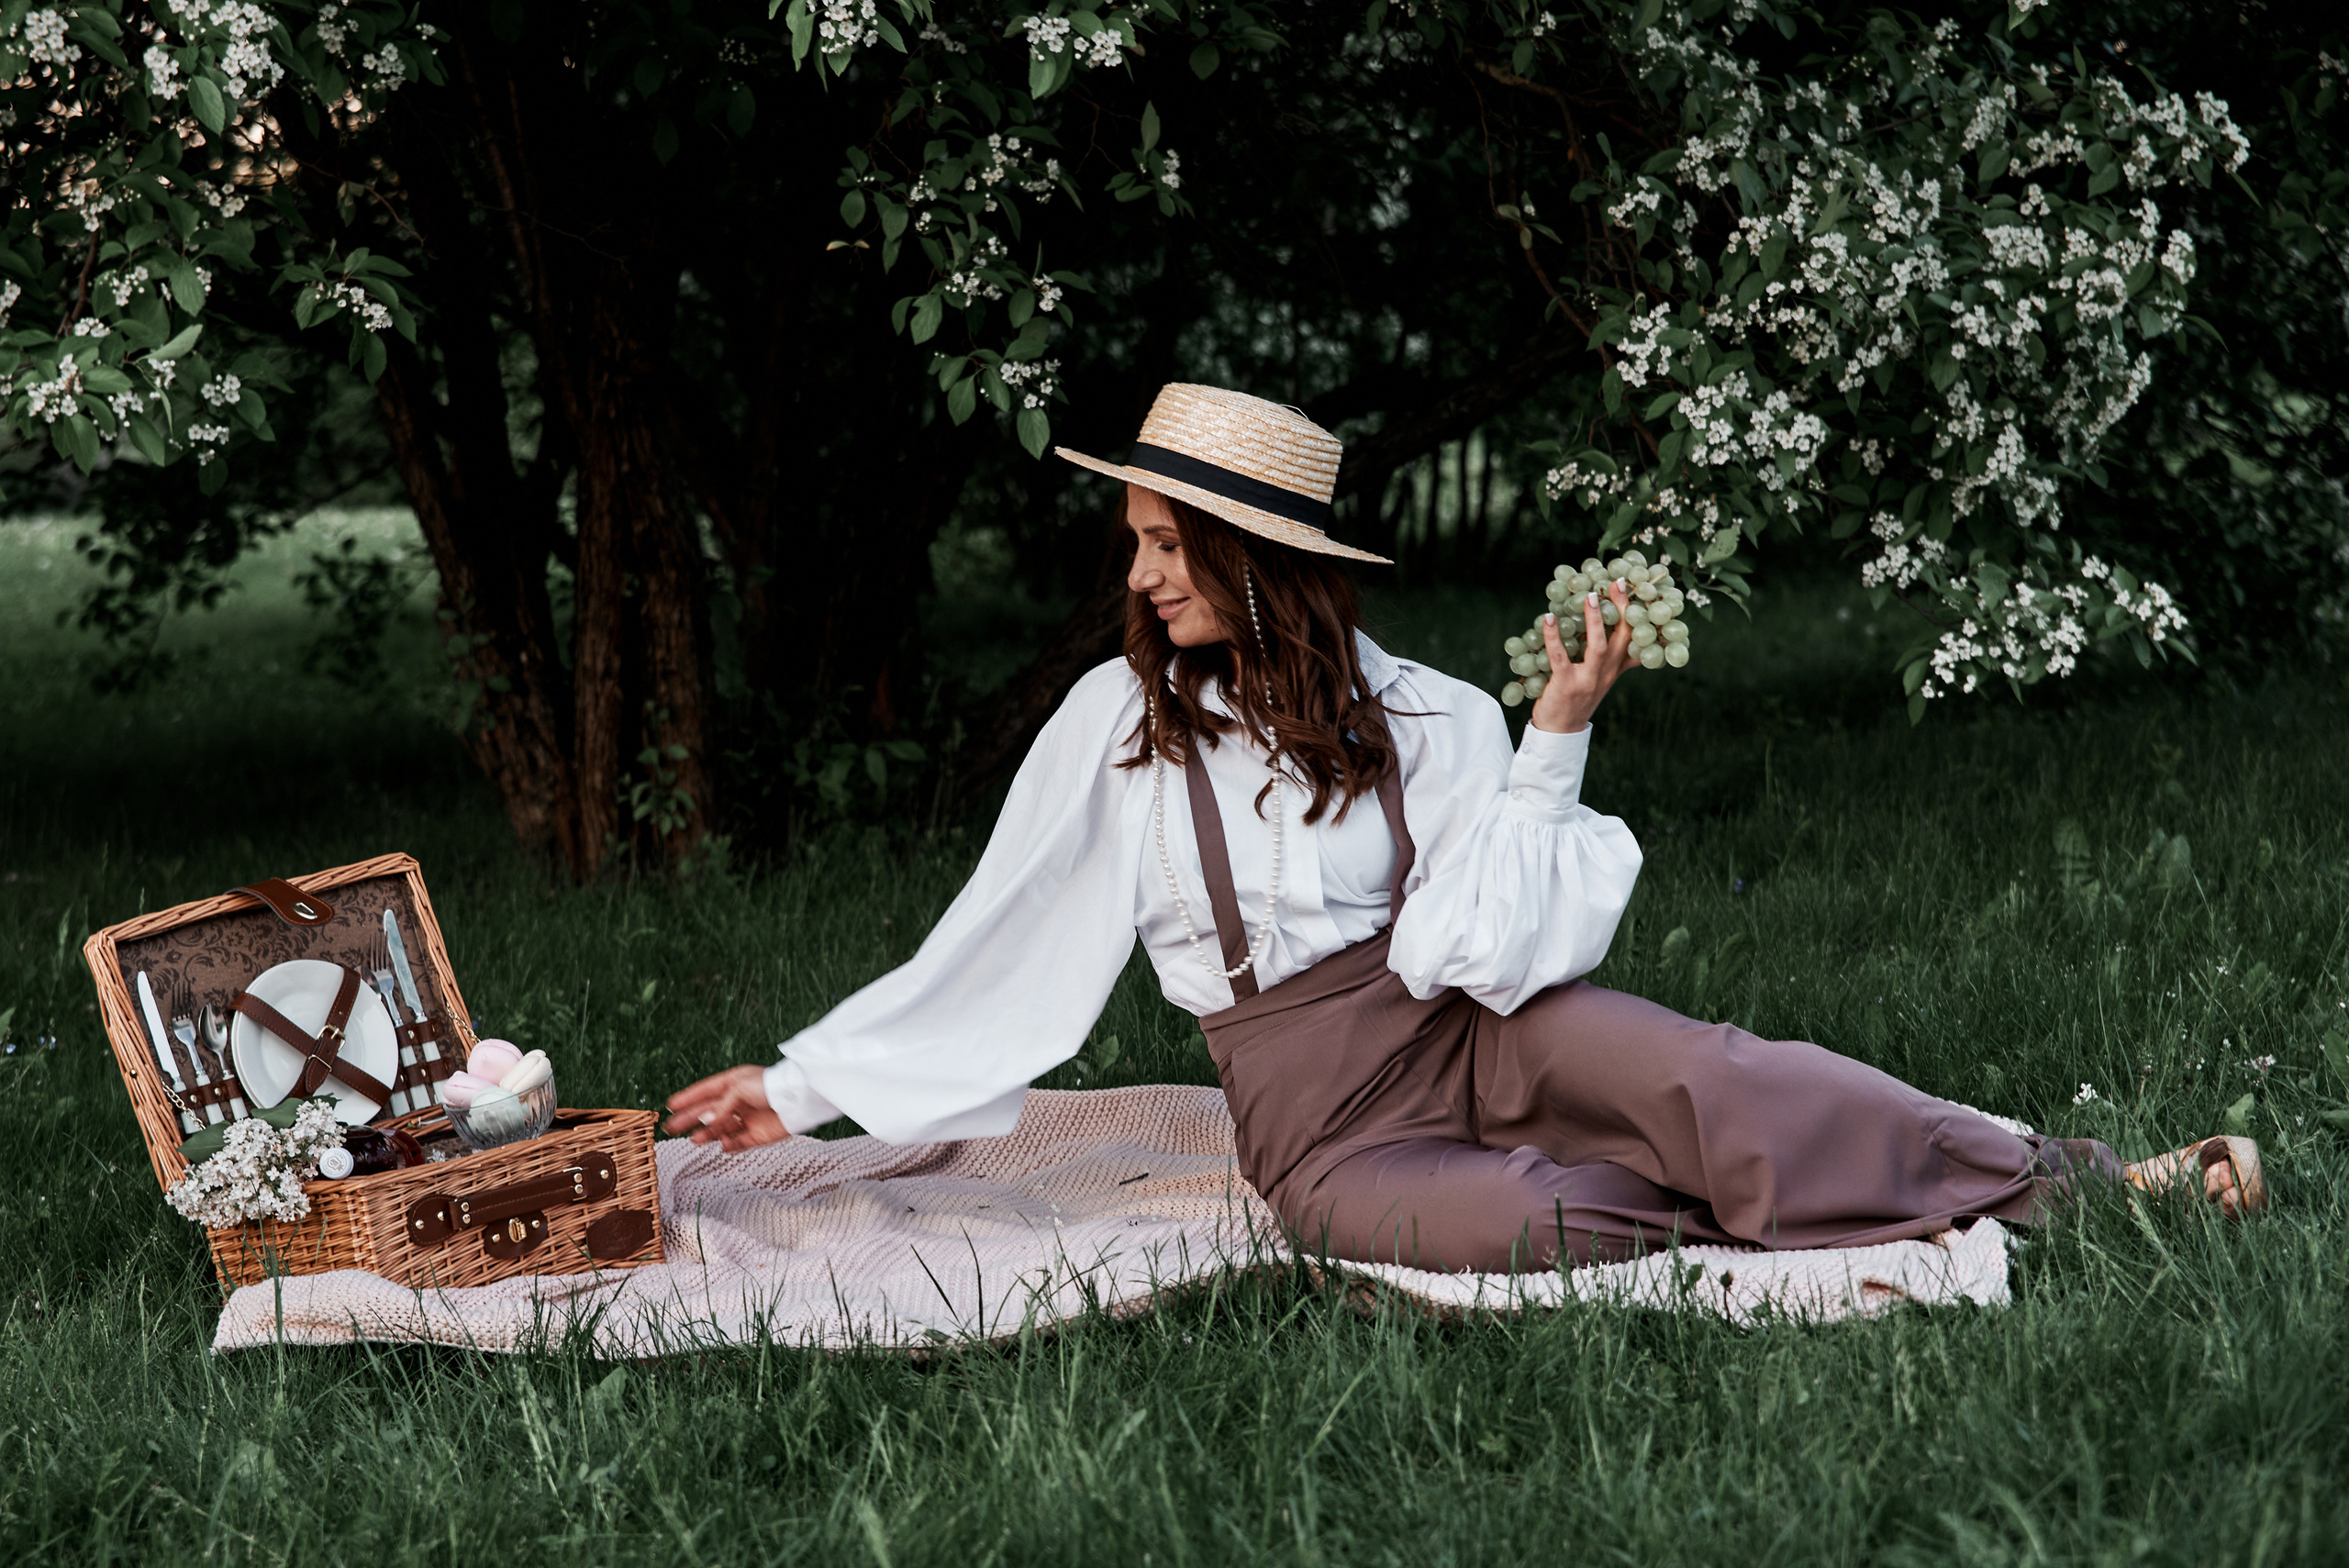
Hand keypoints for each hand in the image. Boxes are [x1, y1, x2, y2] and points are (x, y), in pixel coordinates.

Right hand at [663, 1064, 789, 1151]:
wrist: (798, 1099)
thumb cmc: (771, 1086)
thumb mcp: (740, 1088)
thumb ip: (721, 1105)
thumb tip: (705, 1120)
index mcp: (734, 1083)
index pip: (706, 1090)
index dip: (688, 1098)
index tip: (671, 1105)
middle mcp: (739, 1101)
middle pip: (709, 1112)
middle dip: (690, 1119)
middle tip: (671, 1127)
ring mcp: (748, 1118)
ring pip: (721, 1129)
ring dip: (706, 1134)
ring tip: (694, 1140)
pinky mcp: (758, 1135)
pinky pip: (737, 1143)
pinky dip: (728, 1144)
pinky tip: (722, 1144)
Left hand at [1529, 575, 1640, 734]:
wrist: (1561, 731)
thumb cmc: (1577, 699)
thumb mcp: (1600, 678)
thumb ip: (1613, 659)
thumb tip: (1620, 634)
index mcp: (1615, 669)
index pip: (1635, 639)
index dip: (1638, 614)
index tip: (1635, 588)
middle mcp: (1607, 673)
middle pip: (1622, 638)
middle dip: (1622, 609)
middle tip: (1618, 582)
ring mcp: (1588, 679)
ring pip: (1598, 646)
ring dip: (1595, 620)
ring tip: (1589, 596)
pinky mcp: (1566, 684)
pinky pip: (1560, 656)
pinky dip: (1554, 636)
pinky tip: (1549, 618)